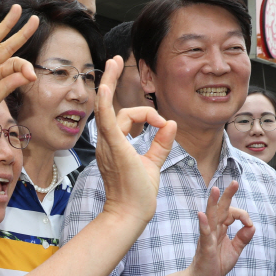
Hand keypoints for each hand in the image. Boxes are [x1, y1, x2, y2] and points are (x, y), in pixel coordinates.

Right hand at [95, 56, 176, 222]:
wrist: (131, 214)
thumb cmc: (138, 194)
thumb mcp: (152, 163)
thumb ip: (161, 143)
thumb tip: (171, 123)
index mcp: (115, 145)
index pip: (127, 117)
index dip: (149, 115)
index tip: (164, 124)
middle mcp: (107, 142)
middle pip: (110, 106)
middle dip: (112, 81)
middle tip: (117, 61)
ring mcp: (107, 144)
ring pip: (107, 107)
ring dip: (110, 83)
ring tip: (116, 63)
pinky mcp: (113, 147)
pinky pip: (106, 120)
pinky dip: (104, 102)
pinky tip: (105, 86)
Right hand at [186, 182, 255, 275]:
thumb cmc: (216, 264)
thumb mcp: (235, 250)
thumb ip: (243, 238)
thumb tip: (252, 226)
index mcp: (221, 229)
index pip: (231, 213)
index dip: (243, 215)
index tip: (249, 224)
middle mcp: (214, 229)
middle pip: (220, 208)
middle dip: (227, 195)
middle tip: (234, 183)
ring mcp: (208, 236)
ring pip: (211, 216)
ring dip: (212, 202)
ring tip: (214, 190)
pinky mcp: (205, 246)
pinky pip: (204, 233)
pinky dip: (203, 224)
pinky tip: (202, 215)